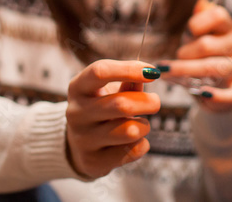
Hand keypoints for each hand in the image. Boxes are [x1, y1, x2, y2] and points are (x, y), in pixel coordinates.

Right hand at [65, 60, 161, 178]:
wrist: (79, 144)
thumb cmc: (100, 107)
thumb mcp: (109, 89)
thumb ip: (128, 80)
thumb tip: (149, 72)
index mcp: (78, 88)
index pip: (101, 72)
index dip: (130, 69)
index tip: (153, 72)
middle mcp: (76, 113)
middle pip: (121, 104)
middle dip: (147, 102)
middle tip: (155, 102)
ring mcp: (83, 139)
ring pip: (130, 131)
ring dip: (144, 126)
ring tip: (141, 124)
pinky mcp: (93, 162)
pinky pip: (133, 151)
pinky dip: (142, 144)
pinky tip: (134, 141)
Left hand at [160, 0, 231, 112]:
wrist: (220, 86)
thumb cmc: (207, 56)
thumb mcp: (202, 35)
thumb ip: (201, 19)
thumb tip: (201, 2)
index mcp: (230, 27)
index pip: (218, 15)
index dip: (197, 23)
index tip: (186, 33)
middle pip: (207, 45)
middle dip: (184, 53)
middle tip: (168, 63)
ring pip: (212, 68)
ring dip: (186, 72)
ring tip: (167, 74)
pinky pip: (230, 94)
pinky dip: (215, 95)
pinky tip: (201, 93)